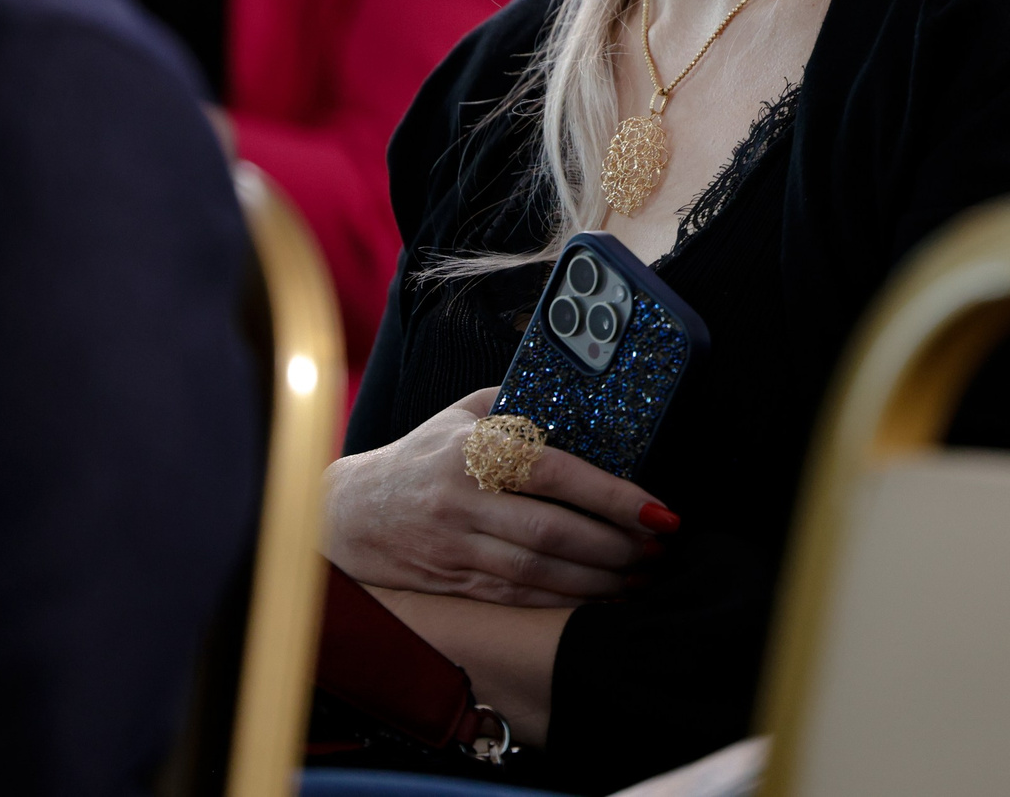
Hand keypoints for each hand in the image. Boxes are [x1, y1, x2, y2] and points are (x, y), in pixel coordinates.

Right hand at [324, 387, 673, 608]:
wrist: (349, 511)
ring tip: (642, 575)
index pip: (554, 473)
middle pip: (554, 533)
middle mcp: (463, 501)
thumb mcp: (465, 413)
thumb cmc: (423, 454)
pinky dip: (566, 601)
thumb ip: (522, 408)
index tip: (657, 509)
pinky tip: (601, 596)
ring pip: (541, 574)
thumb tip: (590, 408)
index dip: (611, 495)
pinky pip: (520, 598)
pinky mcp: (454, 582)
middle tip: (660, 546)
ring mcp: (456, 547)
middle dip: (618, 547)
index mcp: (472, 450)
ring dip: (601, 580)